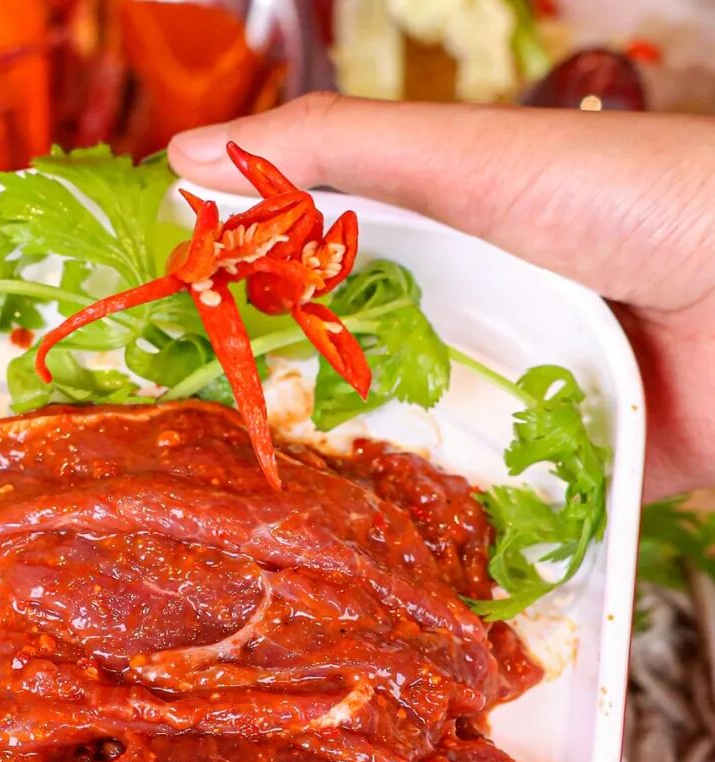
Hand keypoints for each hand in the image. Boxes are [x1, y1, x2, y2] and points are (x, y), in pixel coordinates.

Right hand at [169, 96, 714, 500]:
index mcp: (436, 260)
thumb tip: (184, 162)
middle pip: (352, 400)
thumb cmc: (624, 199)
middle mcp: (465, 341)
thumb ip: (336, 154)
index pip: (314, 301)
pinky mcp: (561, 489)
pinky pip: (489, 531)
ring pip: (412, 474)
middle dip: (285, 440)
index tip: (165, 374)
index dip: (243, 334)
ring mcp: (512, 418)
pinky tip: (378, 579)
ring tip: (267, 548)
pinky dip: (446, 552)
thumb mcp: (465, 161)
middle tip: (198, 485)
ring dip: (356, 506)